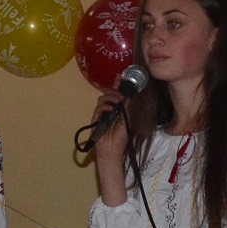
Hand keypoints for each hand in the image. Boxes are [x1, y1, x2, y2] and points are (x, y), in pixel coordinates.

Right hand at [90, 91, 129, 205]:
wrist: (112, 150)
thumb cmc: (121, 138)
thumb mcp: (128, 121)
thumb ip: (128, 108)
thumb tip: (131, 95)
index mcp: (118, 109)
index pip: (117, 94)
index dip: (118, 85)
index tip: (120, 77)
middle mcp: (109, 109)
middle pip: (109, 94)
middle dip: (114, 91)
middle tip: (120, 94)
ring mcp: (102, 114)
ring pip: (102, 99)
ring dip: (110, 98)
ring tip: (117, 102)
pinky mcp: (96, 119)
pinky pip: (98, 108)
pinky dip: (105, 107)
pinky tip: (111, 110)